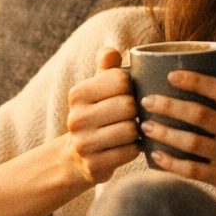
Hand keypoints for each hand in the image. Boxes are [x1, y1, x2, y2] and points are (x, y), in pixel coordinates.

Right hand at [62, 47, 141, 184]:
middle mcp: (76, 118)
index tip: (130, 94)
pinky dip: (135, 149)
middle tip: (135, 114)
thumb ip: (107, 68)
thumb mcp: (98, 89)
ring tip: (134, 130)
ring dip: (138, 130)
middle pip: (128, 105)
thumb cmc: (97, 115)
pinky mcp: (93, 165)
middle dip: (137, 110)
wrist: (77, 157)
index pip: (121, 79)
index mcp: (78, 94)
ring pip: (130, 129)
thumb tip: (110, 51)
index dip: (133, 86)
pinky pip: (130, 152)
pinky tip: (129, 146)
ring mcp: (83, 143)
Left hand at [139, 70, 215, 215]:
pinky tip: (156, 156)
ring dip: (165, 133)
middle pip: (199, 114)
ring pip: (192, 142)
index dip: (195, 81)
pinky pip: (193, 170)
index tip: (171, 75)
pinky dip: (172, 163)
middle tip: (146, 101)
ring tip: (146, 126)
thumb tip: (202, 75)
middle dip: (168, 106)